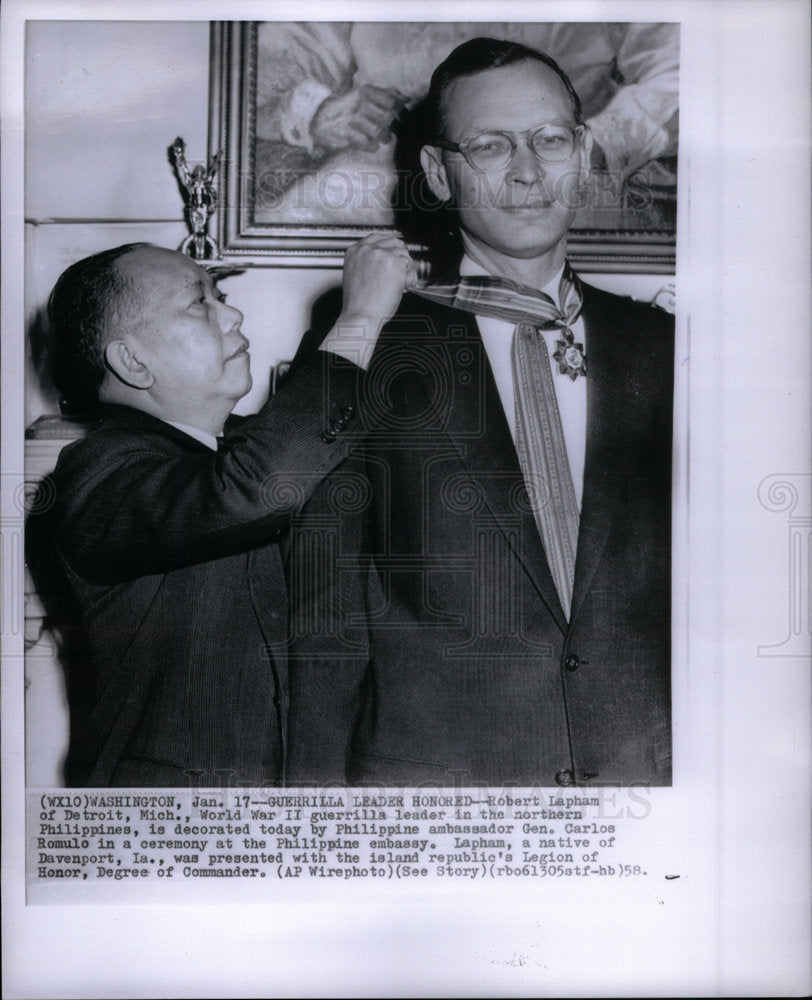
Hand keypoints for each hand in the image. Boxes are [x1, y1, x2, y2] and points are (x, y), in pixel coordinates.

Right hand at [311, 85, 402, 151]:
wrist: (319, 120)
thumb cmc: (347, 110)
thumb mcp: (363, 97)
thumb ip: (384, 95)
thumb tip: (404, 97)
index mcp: (365, 92)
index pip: (391, 101)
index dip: (398, 110)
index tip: (396, 115)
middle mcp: (359, 103)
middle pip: (386, 118)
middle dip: (389, 127)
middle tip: (388, 131)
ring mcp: (351, 119)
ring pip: (377, 131)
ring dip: (382, 137)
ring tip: (382, 139)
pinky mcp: (345, 134)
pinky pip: (366, 143)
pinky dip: (371, 146)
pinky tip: (371, 145)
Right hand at [320, 234, 417, 368]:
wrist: (361, 315)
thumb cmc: (358, 305)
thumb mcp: (355, 277)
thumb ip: (367, 265)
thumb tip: (385, 262)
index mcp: (354, 252)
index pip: (375, 238)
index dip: (388, 245)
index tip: (395, 252)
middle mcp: (366, 250)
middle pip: (393, 242)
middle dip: (400, 257)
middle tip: (402, 272)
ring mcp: (381, 254)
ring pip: (403, 253)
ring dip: (406, 268)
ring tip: (402, 285)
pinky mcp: (394, 263)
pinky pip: (409, 265)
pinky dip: (410, 277)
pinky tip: (404, 287)